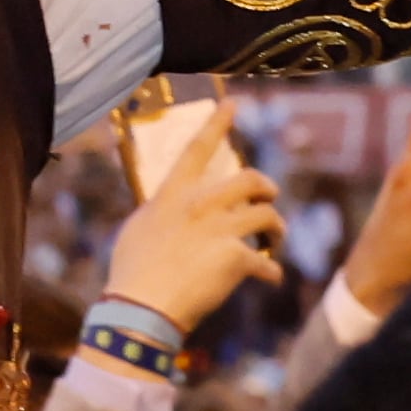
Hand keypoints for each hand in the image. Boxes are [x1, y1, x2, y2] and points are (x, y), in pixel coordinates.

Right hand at [102, 111, 285, 331]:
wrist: (142, 307)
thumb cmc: (133, 272)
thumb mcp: (139, 228)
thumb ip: (162, 210)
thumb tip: (170, 207)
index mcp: (173, 195)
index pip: (198, 148)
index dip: (217, 123)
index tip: (233, 102)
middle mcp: (199, 205)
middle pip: (251, 179)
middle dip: (266, 189)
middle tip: (268, 200)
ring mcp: (220, 230)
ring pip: (268, 216)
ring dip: (276, 230)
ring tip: (273, 243)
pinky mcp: (236, 258)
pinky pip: (268, 262)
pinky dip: (271, 271)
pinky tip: (268, 278)